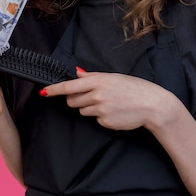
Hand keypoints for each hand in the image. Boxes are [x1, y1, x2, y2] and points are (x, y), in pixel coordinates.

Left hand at [43, 70, 171, 130]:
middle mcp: (97, 95)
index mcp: (98, 81)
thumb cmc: (135, 88)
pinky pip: (95, 120)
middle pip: (72, 101)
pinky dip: (102, 117)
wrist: (152, 105)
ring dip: (90, 108)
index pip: (69, 86)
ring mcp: (101, 109)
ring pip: (83, 111)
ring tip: (109, 104)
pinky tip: (115, 112)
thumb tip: (77, 73)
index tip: (43, 92)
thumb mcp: (113, 77)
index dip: (54, 90)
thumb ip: (92, 76)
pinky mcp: (105, 122)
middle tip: (90, 97)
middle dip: (76, 100)